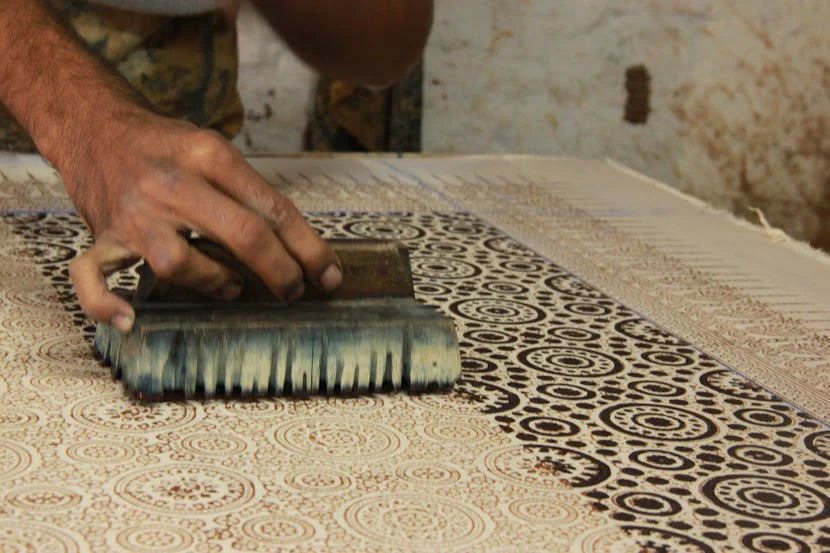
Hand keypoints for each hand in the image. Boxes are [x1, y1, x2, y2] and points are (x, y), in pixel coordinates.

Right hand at [67, 109, 341, 332]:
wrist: (94, 125)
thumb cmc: (167, 146)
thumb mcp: (214, 149)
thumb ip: (249, 192)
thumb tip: (299, 245)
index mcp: (209, 155)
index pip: (272, 208)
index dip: (309, 248)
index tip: (329, 276)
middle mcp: (173, 183)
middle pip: (243, 234)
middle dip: (280, 272)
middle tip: (293, 291)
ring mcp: (134, 213)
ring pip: (179, 262)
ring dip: (215, 283)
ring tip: (233, 286)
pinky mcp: (104, 236)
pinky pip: (91, 277)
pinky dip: (105, 304)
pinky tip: (130, 320)